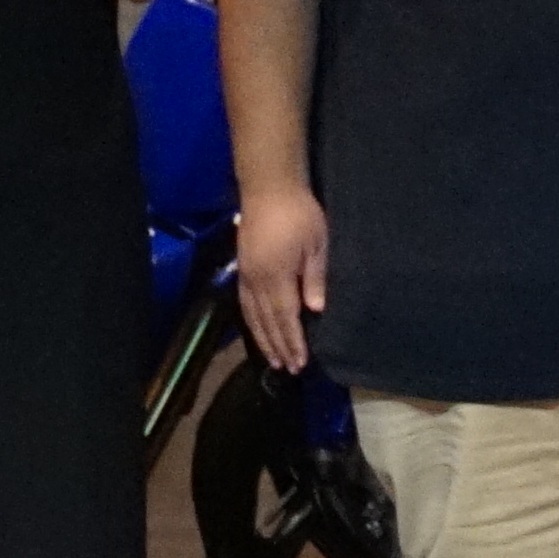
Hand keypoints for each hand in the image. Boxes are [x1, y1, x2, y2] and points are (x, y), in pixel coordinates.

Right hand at [236, 181, 331, 372]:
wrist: (268, 189)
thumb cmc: (299, 214)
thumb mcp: (316, 245)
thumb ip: (314, 278)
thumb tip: (315, 311)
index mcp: (278, 277)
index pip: (286, 317)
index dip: (293, 341)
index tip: (299, 362)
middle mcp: (257, 281)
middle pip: (267, 321)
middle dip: (278, 346)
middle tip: (288, 368)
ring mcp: (246, 275)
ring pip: (252, 315)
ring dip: (263, 339)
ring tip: (272, 358)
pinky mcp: (242, 268)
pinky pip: (244, 303)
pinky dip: (250, 322)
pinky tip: (256, 329)